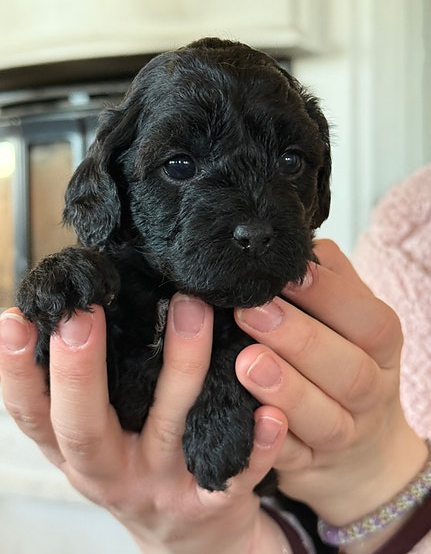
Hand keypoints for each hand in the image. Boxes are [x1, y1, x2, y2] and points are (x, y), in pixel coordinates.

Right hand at [0, 296, 288, 553]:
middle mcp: (112, 472)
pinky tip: (270, 410)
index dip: (16, 372)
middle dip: (80, 369)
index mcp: (78, 452)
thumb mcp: (98, 440)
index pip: (32, 414)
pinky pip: (236, 472)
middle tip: (83, 312)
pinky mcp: (213, 502)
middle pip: (85, 426)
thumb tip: (69, 311)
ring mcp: (163, 488)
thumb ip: (84, 393)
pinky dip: (256, 443)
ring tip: (190, 308)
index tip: (15, 319)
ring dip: (182, 366)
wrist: (190, 540)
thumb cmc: (137, 468)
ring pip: (170, 427)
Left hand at [234, 239, 427, 550]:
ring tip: (245, 362)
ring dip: (285, 389)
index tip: (287, 274)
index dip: (331, 296)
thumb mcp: (349, 322)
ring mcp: (344, 435)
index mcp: (380, 348)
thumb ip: (332, 283)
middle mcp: (370, 392)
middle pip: (347, 370)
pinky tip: (244, 418)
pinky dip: (269, 442)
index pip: (368, 320)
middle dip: (299, 339)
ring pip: (324, 418)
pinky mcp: (311, 466)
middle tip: (252, 311)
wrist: (360, 450)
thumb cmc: (344, 362)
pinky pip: (292, 458)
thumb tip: (300, 248)